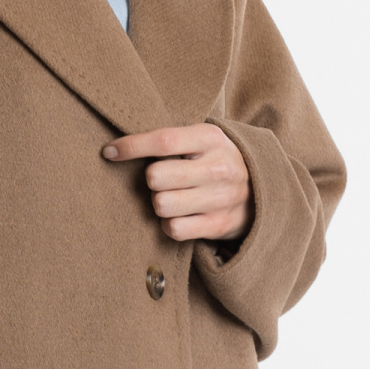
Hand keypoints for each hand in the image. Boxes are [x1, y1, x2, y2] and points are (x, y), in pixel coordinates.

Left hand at [102, 123, 252, 244]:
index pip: (163, 141)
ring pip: (162, 205)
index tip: (109, 151)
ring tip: (172, 197)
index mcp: (211, 139)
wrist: (260, 191)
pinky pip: (173, 229)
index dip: (131, 146)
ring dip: (159, 202)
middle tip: (162, 179)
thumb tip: (116, 148)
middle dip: (151, 179)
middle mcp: (218, 168)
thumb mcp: (201, 139)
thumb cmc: (214, 161)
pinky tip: (179, 216)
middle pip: (156, 176)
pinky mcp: (218, 225)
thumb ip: (170, 140)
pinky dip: (169, 224)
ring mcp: (220, 198)